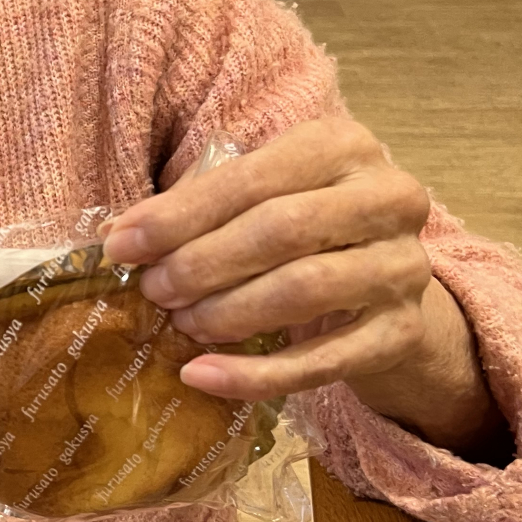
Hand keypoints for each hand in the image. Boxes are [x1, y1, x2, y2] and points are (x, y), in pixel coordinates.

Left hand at [101, 117, 506, 457]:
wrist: (389, 286)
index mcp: (344, 146)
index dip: (179, 213)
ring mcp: (403, 267)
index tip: (120, 243)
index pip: (251, 177)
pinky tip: (201, 375)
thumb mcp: (264, 196)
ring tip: (181, 323)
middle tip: (152, 289)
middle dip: (201, 263)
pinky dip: (254, 375)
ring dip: (226, 311)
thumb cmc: (306, 228)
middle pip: (280, 230)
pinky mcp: (402, 333)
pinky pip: (321, 361)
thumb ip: (200, 205)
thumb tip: (118, 235)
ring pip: (302, 290)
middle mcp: (388, 198)